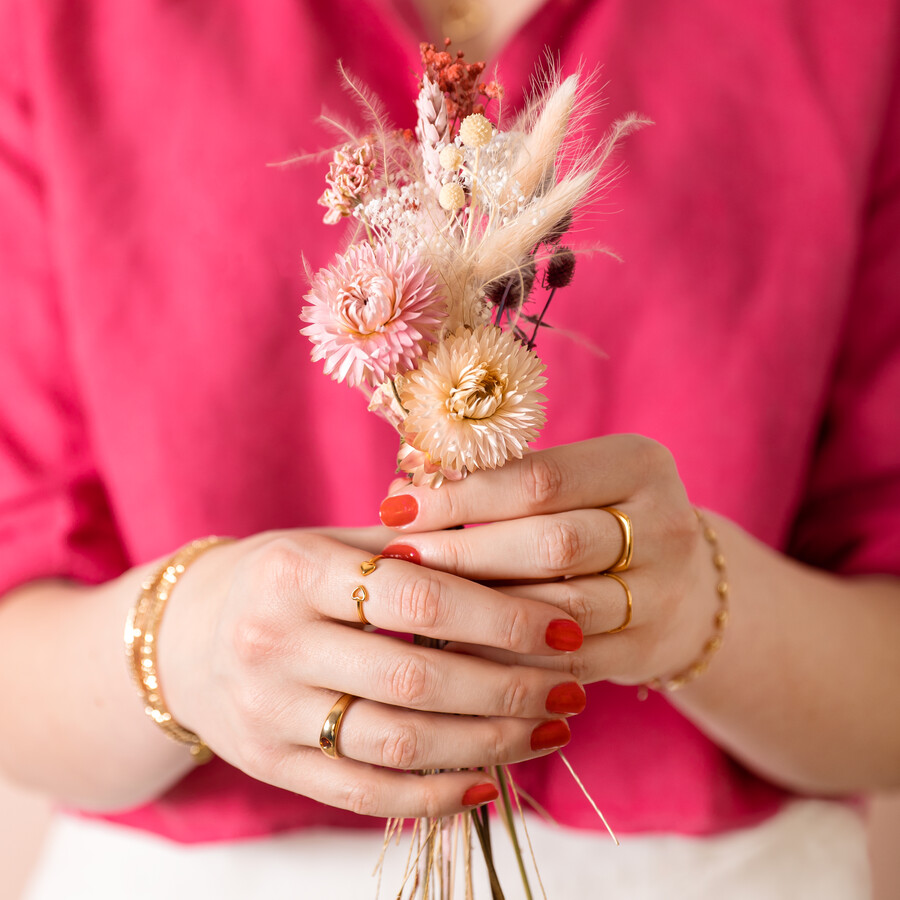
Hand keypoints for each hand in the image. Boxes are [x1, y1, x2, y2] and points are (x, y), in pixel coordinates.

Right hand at [155, 526, 584, 818]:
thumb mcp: (330, 544)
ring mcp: (269, 715)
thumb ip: (413, 546)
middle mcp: (273, 644)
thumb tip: (520, 550)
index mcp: (295, 572)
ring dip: (489, 742)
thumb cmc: (280, 577)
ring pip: (398, 745)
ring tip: (552, 729)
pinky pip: (366, 795)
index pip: (416, 597)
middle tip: (573, 687)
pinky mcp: (273, 766)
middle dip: (509, 687)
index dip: (500, 615)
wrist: (184, 638)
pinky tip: (491, 782)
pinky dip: (436, 796)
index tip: (564, 625)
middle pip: (415, 678)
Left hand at [378, 436, 716, 686]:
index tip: (396, 506)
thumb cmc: (595, 517)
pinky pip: (564, 661)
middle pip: (552, 545)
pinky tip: (456, 648)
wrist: (684, 586)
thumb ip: (499, 479)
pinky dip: (506, 657)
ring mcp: (663, 594)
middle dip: (465, 554)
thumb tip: (404, 485)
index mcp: (639, 464)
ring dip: (480, 612)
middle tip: (399, 561)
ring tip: (417, 606)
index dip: (463, 495)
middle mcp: (664, 526)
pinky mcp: (646, 650)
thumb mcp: (571, 482)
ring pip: (558, 611)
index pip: (540, 478)